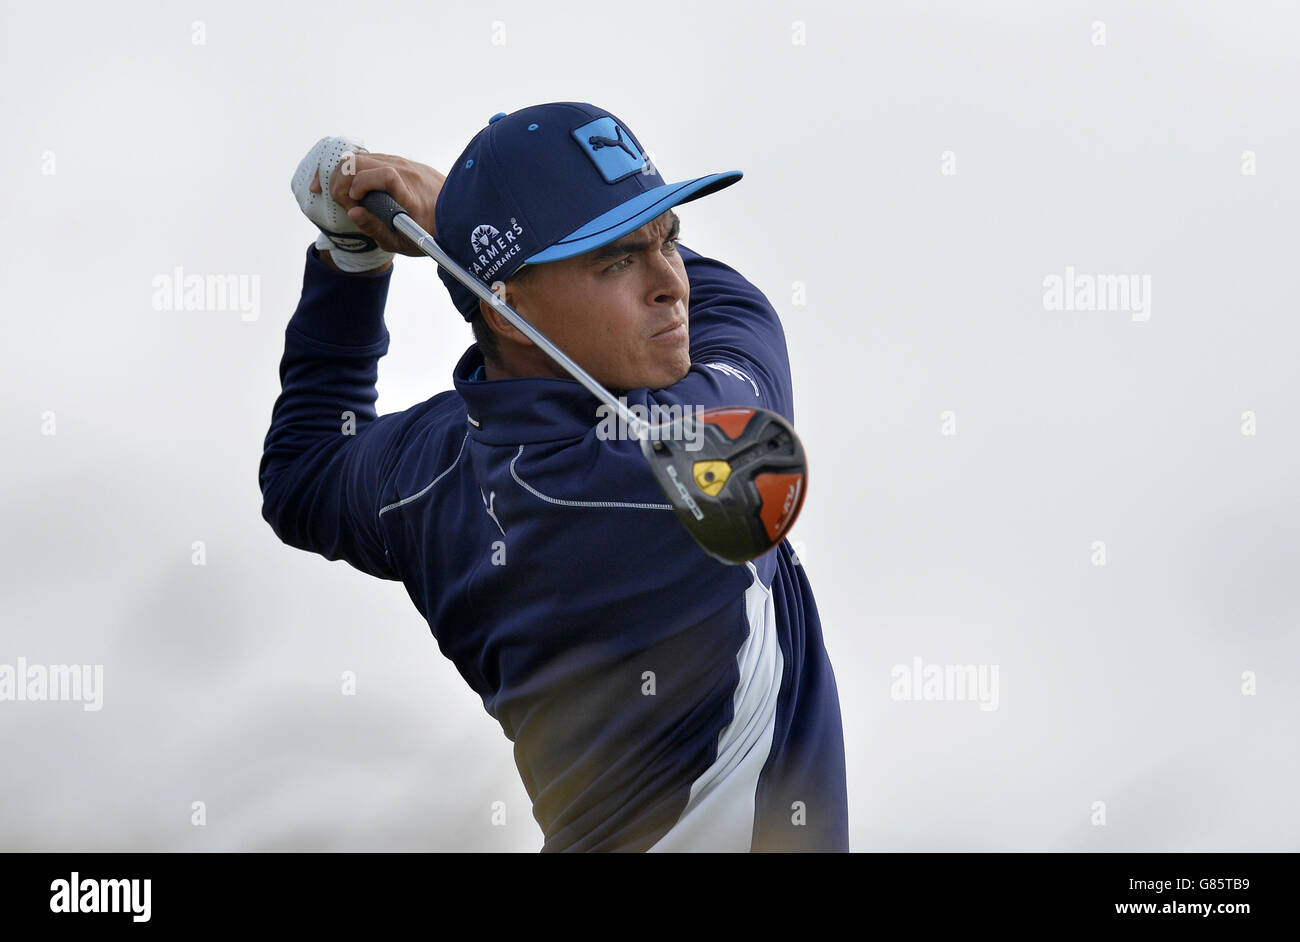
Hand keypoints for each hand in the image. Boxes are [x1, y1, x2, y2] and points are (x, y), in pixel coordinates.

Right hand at [319, 149, 445, 256]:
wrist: (458, 212)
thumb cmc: (431, 232)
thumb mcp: (403, 241)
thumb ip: (376, 229)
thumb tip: (352, 212)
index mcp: (412, 195)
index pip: (386, 176)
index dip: (362, 184)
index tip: (353, 201)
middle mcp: (408, 173)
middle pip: (363, 162)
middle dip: (341, 179)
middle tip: (339, 200)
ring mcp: (404, 164)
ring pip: (363, 157)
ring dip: (345, 173)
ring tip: (342, 194)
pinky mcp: (400, 161)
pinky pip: (371, 159)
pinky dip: (355, 169)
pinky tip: (351, 186)